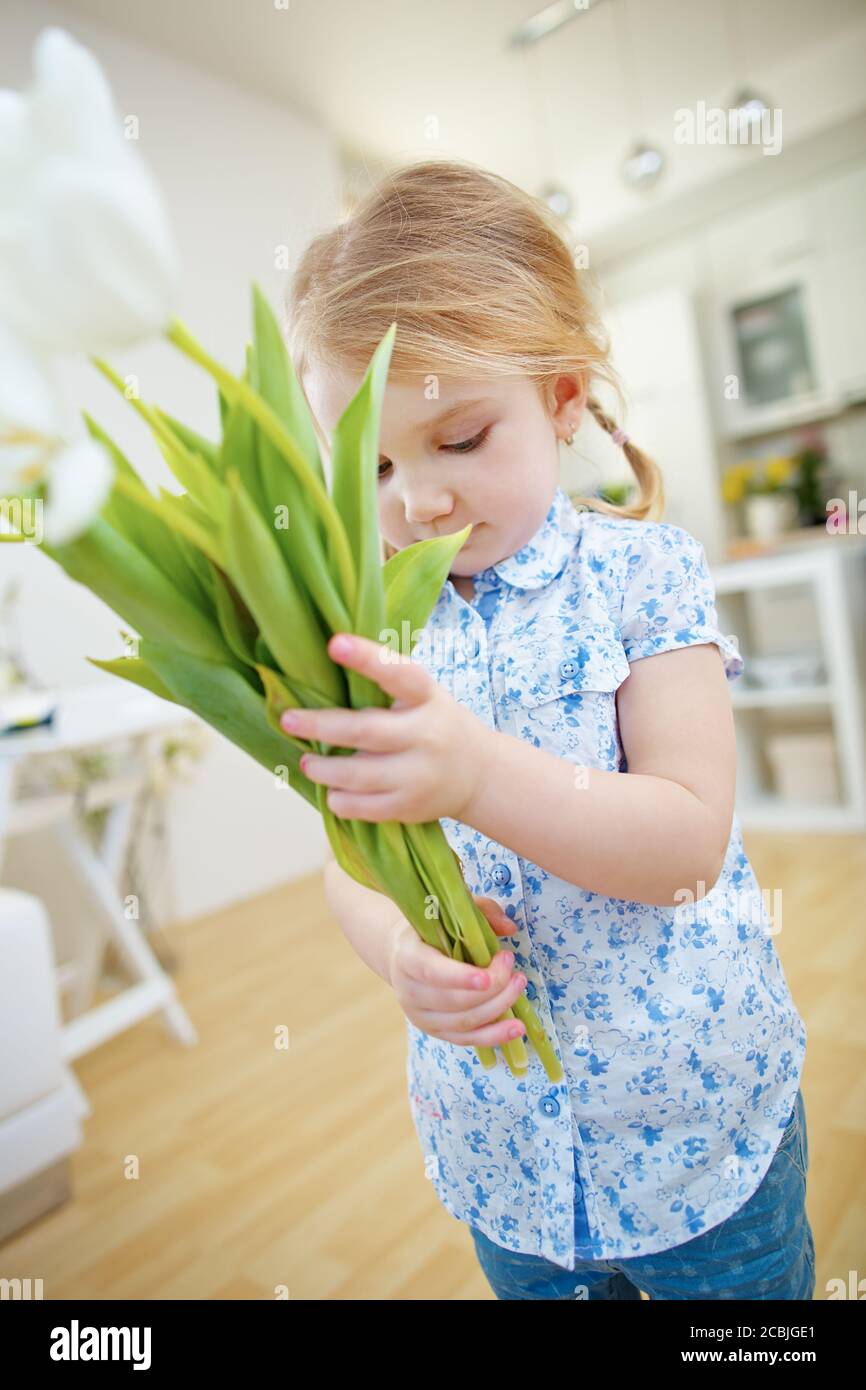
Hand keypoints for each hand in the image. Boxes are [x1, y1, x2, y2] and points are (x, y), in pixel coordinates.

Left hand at [280, 632, 493, 823]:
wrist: (479, 775)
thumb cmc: (435, 724)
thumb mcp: (424, 696)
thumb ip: (385, 686)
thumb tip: (319, 669)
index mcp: (427, 698)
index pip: (399, 673)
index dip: (367, 658)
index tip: (334, 644)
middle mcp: (425, 735)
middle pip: (365, 731)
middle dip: (320, 726)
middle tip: (288, 720)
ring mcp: (418, 775)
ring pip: (359, 774)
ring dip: (324, 769)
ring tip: (307, 762)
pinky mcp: (409, 806)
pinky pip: (364, 807)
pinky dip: (340, 800)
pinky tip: (331, 790)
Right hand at [386, 895, 528, 1047]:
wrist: (404, 954)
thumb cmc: (432, 929)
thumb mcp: (451, 910)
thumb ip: (481, 911)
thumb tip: (509, 927)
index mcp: (407, 956)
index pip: (430, 971)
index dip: (458, 977)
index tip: (487, 977)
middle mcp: (409, 991)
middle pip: (454, 1000)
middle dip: (492, 988)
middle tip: (513, 968)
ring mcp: (421, 1016)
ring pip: (464, 1021)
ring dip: (499, 1006)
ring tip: (519, 985)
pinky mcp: (435, 1031)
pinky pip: (467, 1039)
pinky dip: (494, 1036)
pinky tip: (516, 1028)